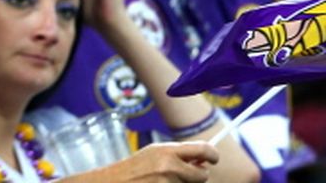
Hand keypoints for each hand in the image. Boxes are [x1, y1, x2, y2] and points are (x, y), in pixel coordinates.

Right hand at [99, 142, 219, 181]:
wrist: (115, 182)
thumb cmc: (135, 168)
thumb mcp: (154, 153)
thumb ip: (178, 154)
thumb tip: (204, 161)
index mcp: (167, 151)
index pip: (204, 150)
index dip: (212, 155)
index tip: (213, 159)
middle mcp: (170, 167)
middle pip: (203, 175)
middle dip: (197, 176)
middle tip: (184, 174)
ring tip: (163, 181)